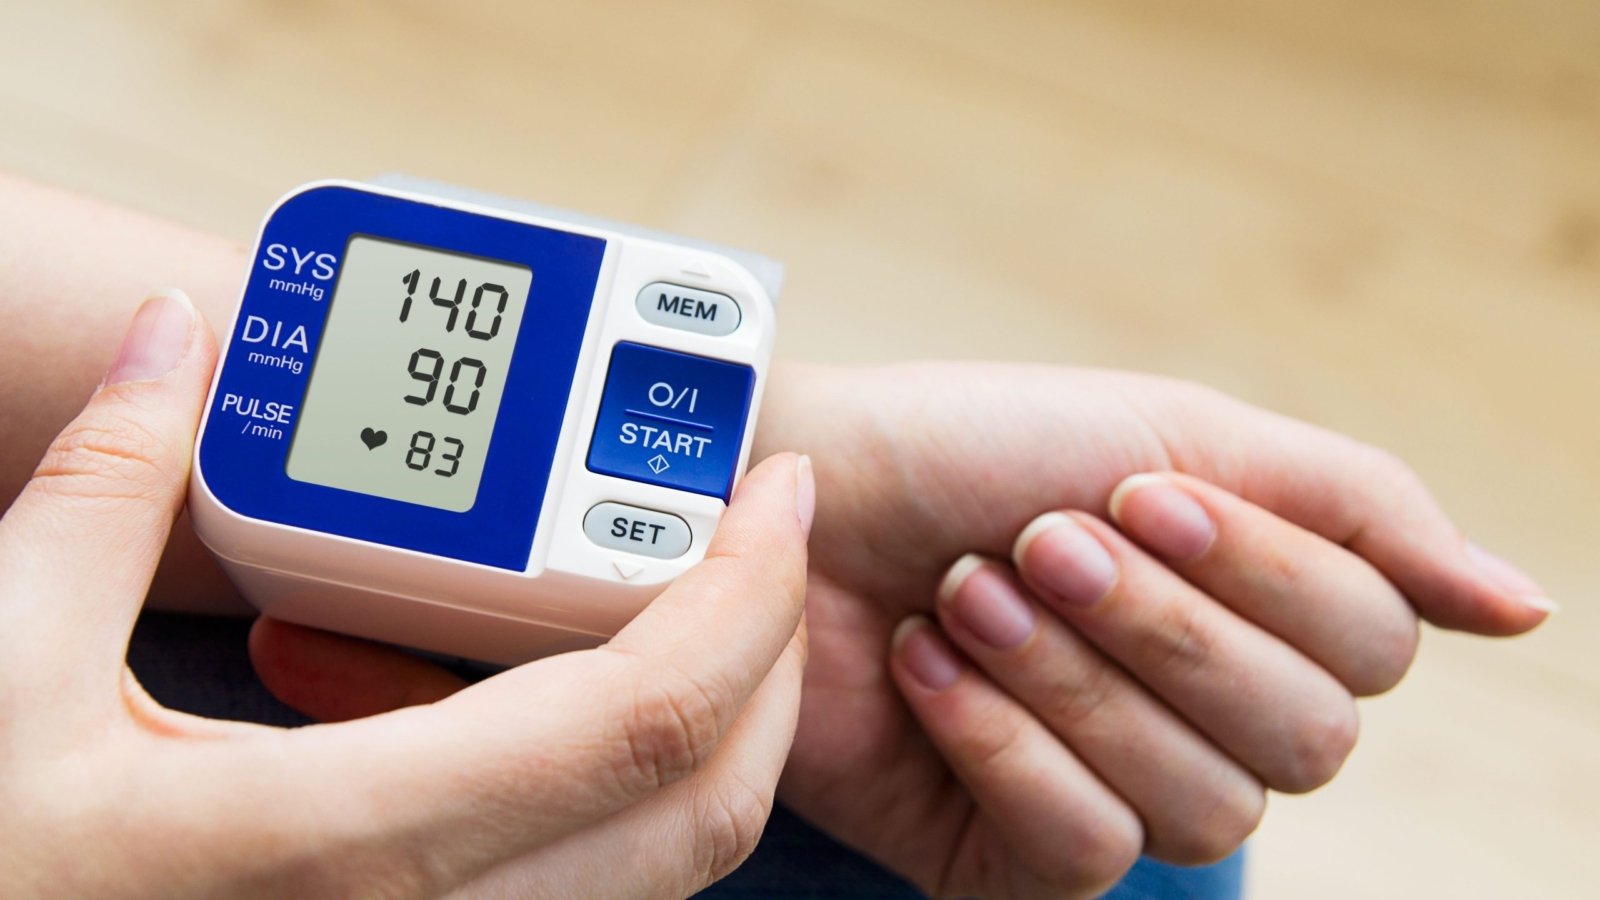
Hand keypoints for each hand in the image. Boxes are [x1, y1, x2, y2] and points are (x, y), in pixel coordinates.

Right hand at [0, 291, 814, 897]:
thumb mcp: (5, 665)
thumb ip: (103, 490)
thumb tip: (171, 340)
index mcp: (334, 845)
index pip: (634, 723)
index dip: (743, 597)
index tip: (775, 488)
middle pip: (701, 806)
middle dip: (769, 659)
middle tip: (760, 535)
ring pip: (662, 862)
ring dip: (715, 722)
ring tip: (692, 592)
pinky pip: (587, 881)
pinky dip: (627, 779)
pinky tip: (558, 688)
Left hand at [254, 361, 1549, 897]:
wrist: (791, 494)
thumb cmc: (969, 447)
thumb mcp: (1173, 431)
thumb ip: (1355, 509)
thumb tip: (1523, 610)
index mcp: (1255, 604)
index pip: (1374, 646)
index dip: (1267, 578)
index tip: (1135, 495)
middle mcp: (1204, 708)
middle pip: (1306, 741)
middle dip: (1163, 629)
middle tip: (1042, 542)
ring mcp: (1116, 785)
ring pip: (1202, 805)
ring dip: (1074, 680)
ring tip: (968, 592)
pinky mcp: (1018, 852)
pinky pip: (1086, 850)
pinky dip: (1004, 744)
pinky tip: (931, 670)